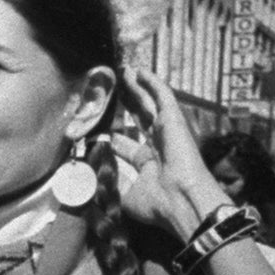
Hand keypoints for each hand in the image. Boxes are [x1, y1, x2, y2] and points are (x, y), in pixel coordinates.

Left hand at [109, 69, 229, 239]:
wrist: (181, 200)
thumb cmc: (157, 203)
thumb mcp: (124, 194)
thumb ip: (110, 180)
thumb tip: (93, 169)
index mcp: (149, 166)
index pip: (129, 146)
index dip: (116, 137)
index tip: (103, 130)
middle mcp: (159, 147)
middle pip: (140, 119)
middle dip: (129, 105)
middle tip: (117, 91)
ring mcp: (168, 132)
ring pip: (150, 104)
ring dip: (138, 88)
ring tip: (126, 73)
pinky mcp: (174, 120)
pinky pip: (163, 96)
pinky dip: (152, 83)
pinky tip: (141, 71)